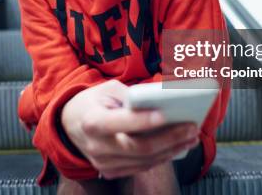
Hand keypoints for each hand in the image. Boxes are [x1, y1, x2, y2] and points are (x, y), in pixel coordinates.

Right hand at [61, 79, 198, 178]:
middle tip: (192, 127)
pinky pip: (141, 167)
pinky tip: (178, 146)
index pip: (123, 123)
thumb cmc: (94, 101)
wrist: (69, 124)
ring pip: (144, 161)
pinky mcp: (111, 171)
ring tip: (191, 137)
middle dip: (170, 138)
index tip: (168, 113)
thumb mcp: (108, 89)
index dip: (146, 120)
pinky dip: (162, 157)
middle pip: (139, 147)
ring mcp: (103, 163)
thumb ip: (132, 95)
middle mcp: (97, 146)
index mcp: (93, 121)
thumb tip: (162, 104)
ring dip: (172, 149)